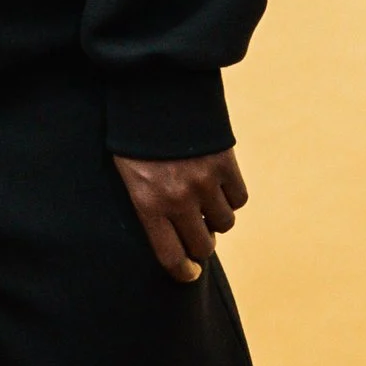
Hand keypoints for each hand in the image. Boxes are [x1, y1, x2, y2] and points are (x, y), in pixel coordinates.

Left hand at [113, 149, 246, 283]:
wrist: (155, 92)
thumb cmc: (134, 136)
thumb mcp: (126, 173)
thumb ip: (147, 203)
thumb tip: (170, 232)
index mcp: (148, 204)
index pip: (171, 256)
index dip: (182, 271)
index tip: (188, 273)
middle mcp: (178, 199)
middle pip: (203, 245)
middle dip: (201, 245)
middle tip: (198, 236)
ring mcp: (205, 183)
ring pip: (225, 222)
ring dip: (217, 219)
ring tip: (205, 205)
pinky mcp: (226, 165)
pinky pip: (239, 198)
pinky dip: (232, 197)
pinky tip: (219, 187)